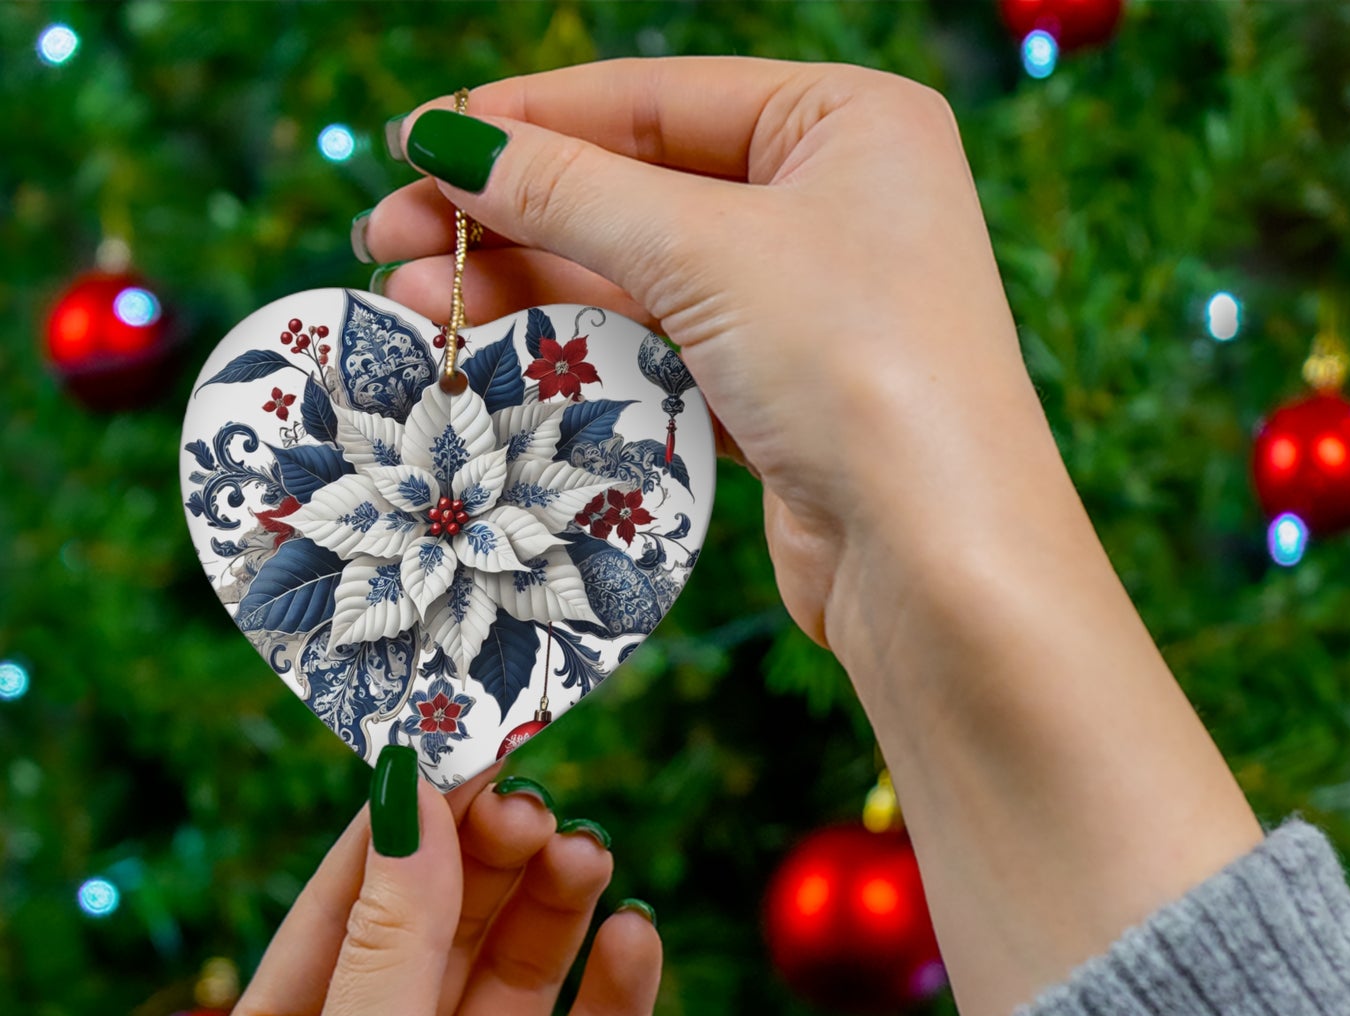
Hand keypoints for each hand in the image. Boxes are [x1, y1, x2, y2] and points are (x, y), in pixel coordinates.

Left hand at [201, 762, 660, 1015]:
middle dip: (490, 861)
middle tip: (538, 805)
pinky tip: (635, 938)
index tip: (462, 746)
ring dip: (556, 910)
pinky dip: (618, 993)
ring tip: (588, 857)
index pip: (352, 901)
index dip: (407, 823)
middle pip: (447, 927)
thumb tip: (409, 794)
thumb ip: (391, 943)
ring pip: (522, 977)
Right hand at [365, 59, 1261, 1015]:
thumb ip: (569, 192)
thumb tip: (444, 141)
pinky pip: (660, 350)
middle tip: (388, 239)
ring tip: (413, 301)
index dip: (528, 120)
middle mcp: (833, 204)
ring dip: (527, 288)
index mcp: (847, 123)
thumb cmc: (858, 367)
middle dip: (510, 216)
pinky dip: (580, 350)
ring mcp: (807, 307)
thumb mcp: (705, 251)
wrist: (937, 559)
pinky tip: (491, 351)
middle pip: (637, 190)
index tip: (416, 143)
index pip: (656, 98)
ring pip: (639, 279)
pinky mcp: (779, 396)